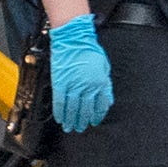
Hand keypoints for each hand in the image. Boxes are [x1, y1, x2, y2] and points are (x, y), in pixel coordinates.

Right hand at [47, 15, 113, 132]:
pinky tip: (60, 119)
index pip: (100, 105)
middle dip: (83, 121)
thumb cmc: (89, 50)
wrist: (73, 39)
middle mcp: (88, 86)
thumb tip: (107, 100)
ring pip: (72, 109)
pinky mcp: (60, 84)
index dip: (97, 115)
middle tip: (81, 127)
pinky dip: (60, 112)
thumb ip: (106, 85)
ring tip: (70, 127)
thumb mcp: (105, 67)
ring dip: (71, 120)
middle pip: (85, 110)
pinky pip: (60, 102)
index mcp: (100, 83)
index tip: (94, 121)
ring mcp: (73, 86)